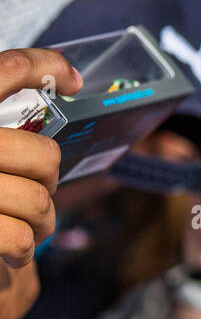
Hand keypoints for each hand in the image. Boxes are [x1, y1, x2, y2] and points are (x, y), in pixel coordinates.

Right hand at [0, 48, 80, 318]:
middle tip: (35, 194)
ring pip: (37, 199)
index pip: (2, 70)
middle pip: (41, 155)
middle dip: (49, 182)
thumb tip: (64, 95)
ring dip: (38, 221)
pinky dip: (17, 250)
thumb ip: (7, 144)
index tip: (74, 80)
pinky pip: (15, 237)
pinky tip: (5, 252)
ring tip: (17, 230)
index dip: (43, 66)